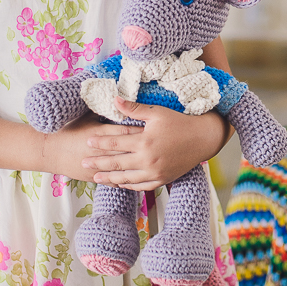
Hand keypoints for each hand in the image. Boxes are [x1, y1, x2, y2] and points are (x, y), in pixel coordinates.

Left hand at [81, 97, 226, 190]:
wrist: (203, 139)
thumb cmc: (180, 122)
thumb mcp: (157, 112)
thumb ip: (133, 108)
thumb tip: (114, 99)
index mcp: (144, 142)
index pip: (115, 142)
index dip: (100, 142)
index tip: (88, 142)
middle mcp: (147, 160)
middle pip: (116, 162)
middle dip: (98, 162)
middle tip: (82, 162)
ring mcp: (155, 173)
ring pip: (126, 178)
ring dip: (109, 177)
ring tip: (95, 178)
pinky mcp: (162, 180)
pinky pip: (140, 186)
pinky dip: (127, 185)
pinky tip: (119, 183)